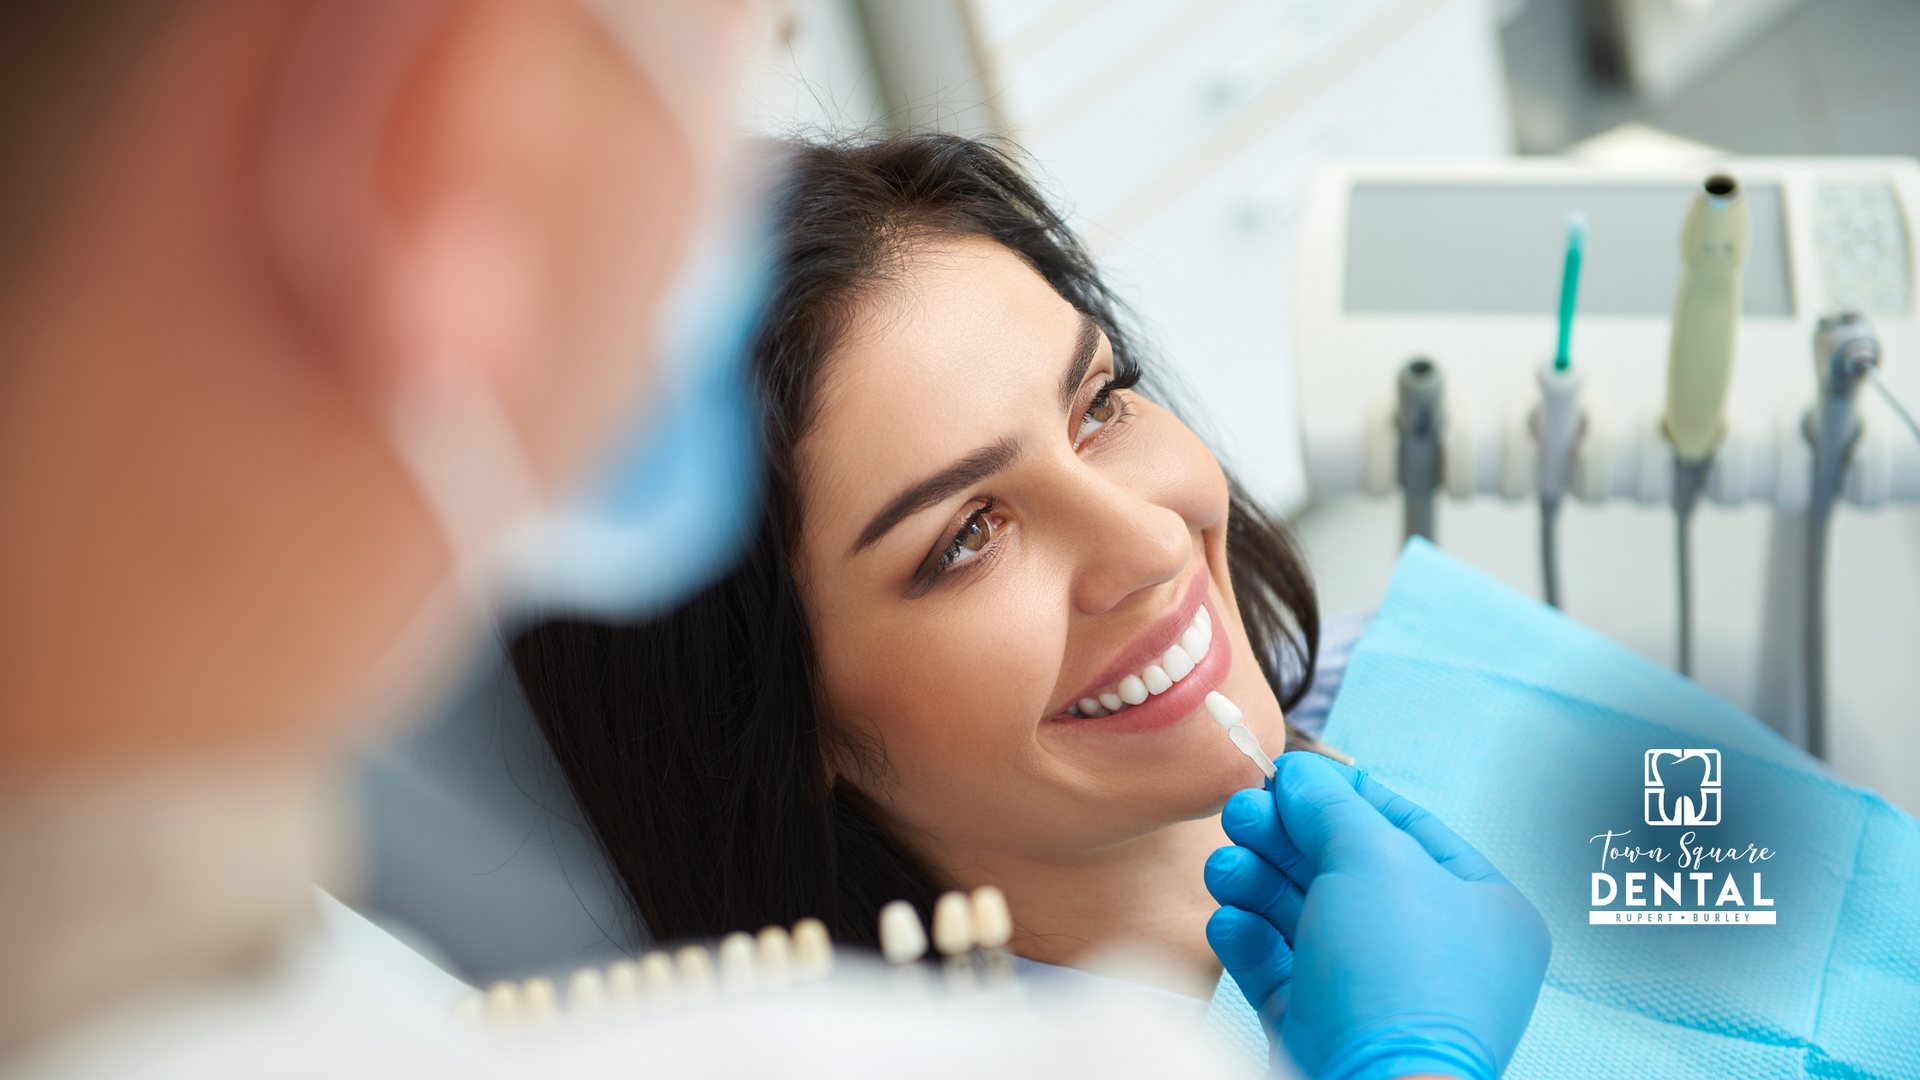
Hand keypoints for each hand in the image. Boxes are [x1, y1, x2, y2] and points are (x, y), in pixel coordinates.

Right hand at [1203, 753, 1549, 1079]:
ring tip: (1224, 868)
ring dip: (1257, 882)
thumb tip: (1298, 775)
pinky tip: (1228, 919)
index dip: (1344, 795)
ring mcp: (1373, 992)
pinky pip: (1279, 969)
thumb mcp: (1373, 858)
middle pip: (1342, 868)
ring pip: (1302, 917)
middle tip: (1239, 813)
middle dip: (1284, 837)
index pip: (1406, 828)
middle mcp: (1431, 950)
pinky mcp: (1320, 1028)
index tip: (1288, 775)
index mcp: (1480, 908)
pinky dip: (1249, 939)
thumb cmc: (1401, 979)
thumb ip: (1331, 805)